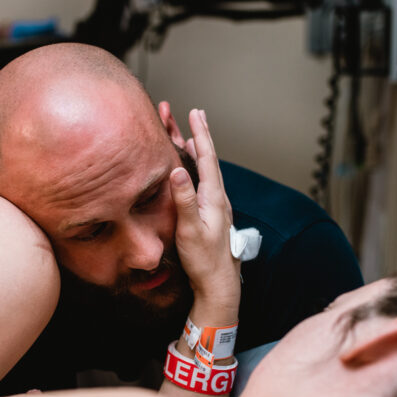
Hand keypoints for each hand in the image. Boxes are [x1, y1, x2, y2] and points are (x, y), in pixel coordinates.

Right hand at [169, 109, 240, 321]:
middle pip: (209, 159)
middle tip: (195, 114)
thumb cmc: (203, 260)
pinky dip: (199, 169)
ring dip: (200, 151)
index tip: (196, 113)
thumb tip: (177, 169)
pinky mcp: (212, 215)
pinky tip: (194, 172)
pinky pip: (206, 183)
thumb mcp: (190, 229)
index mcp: (214, 197)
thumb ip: (184, 199)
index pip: (207, 158)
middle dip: (201, 135)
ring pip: (208, 171)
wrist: (218, 284)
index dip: (201, 134)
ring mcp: (217, 207)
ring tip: (192, 136)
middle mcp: (219, 198)